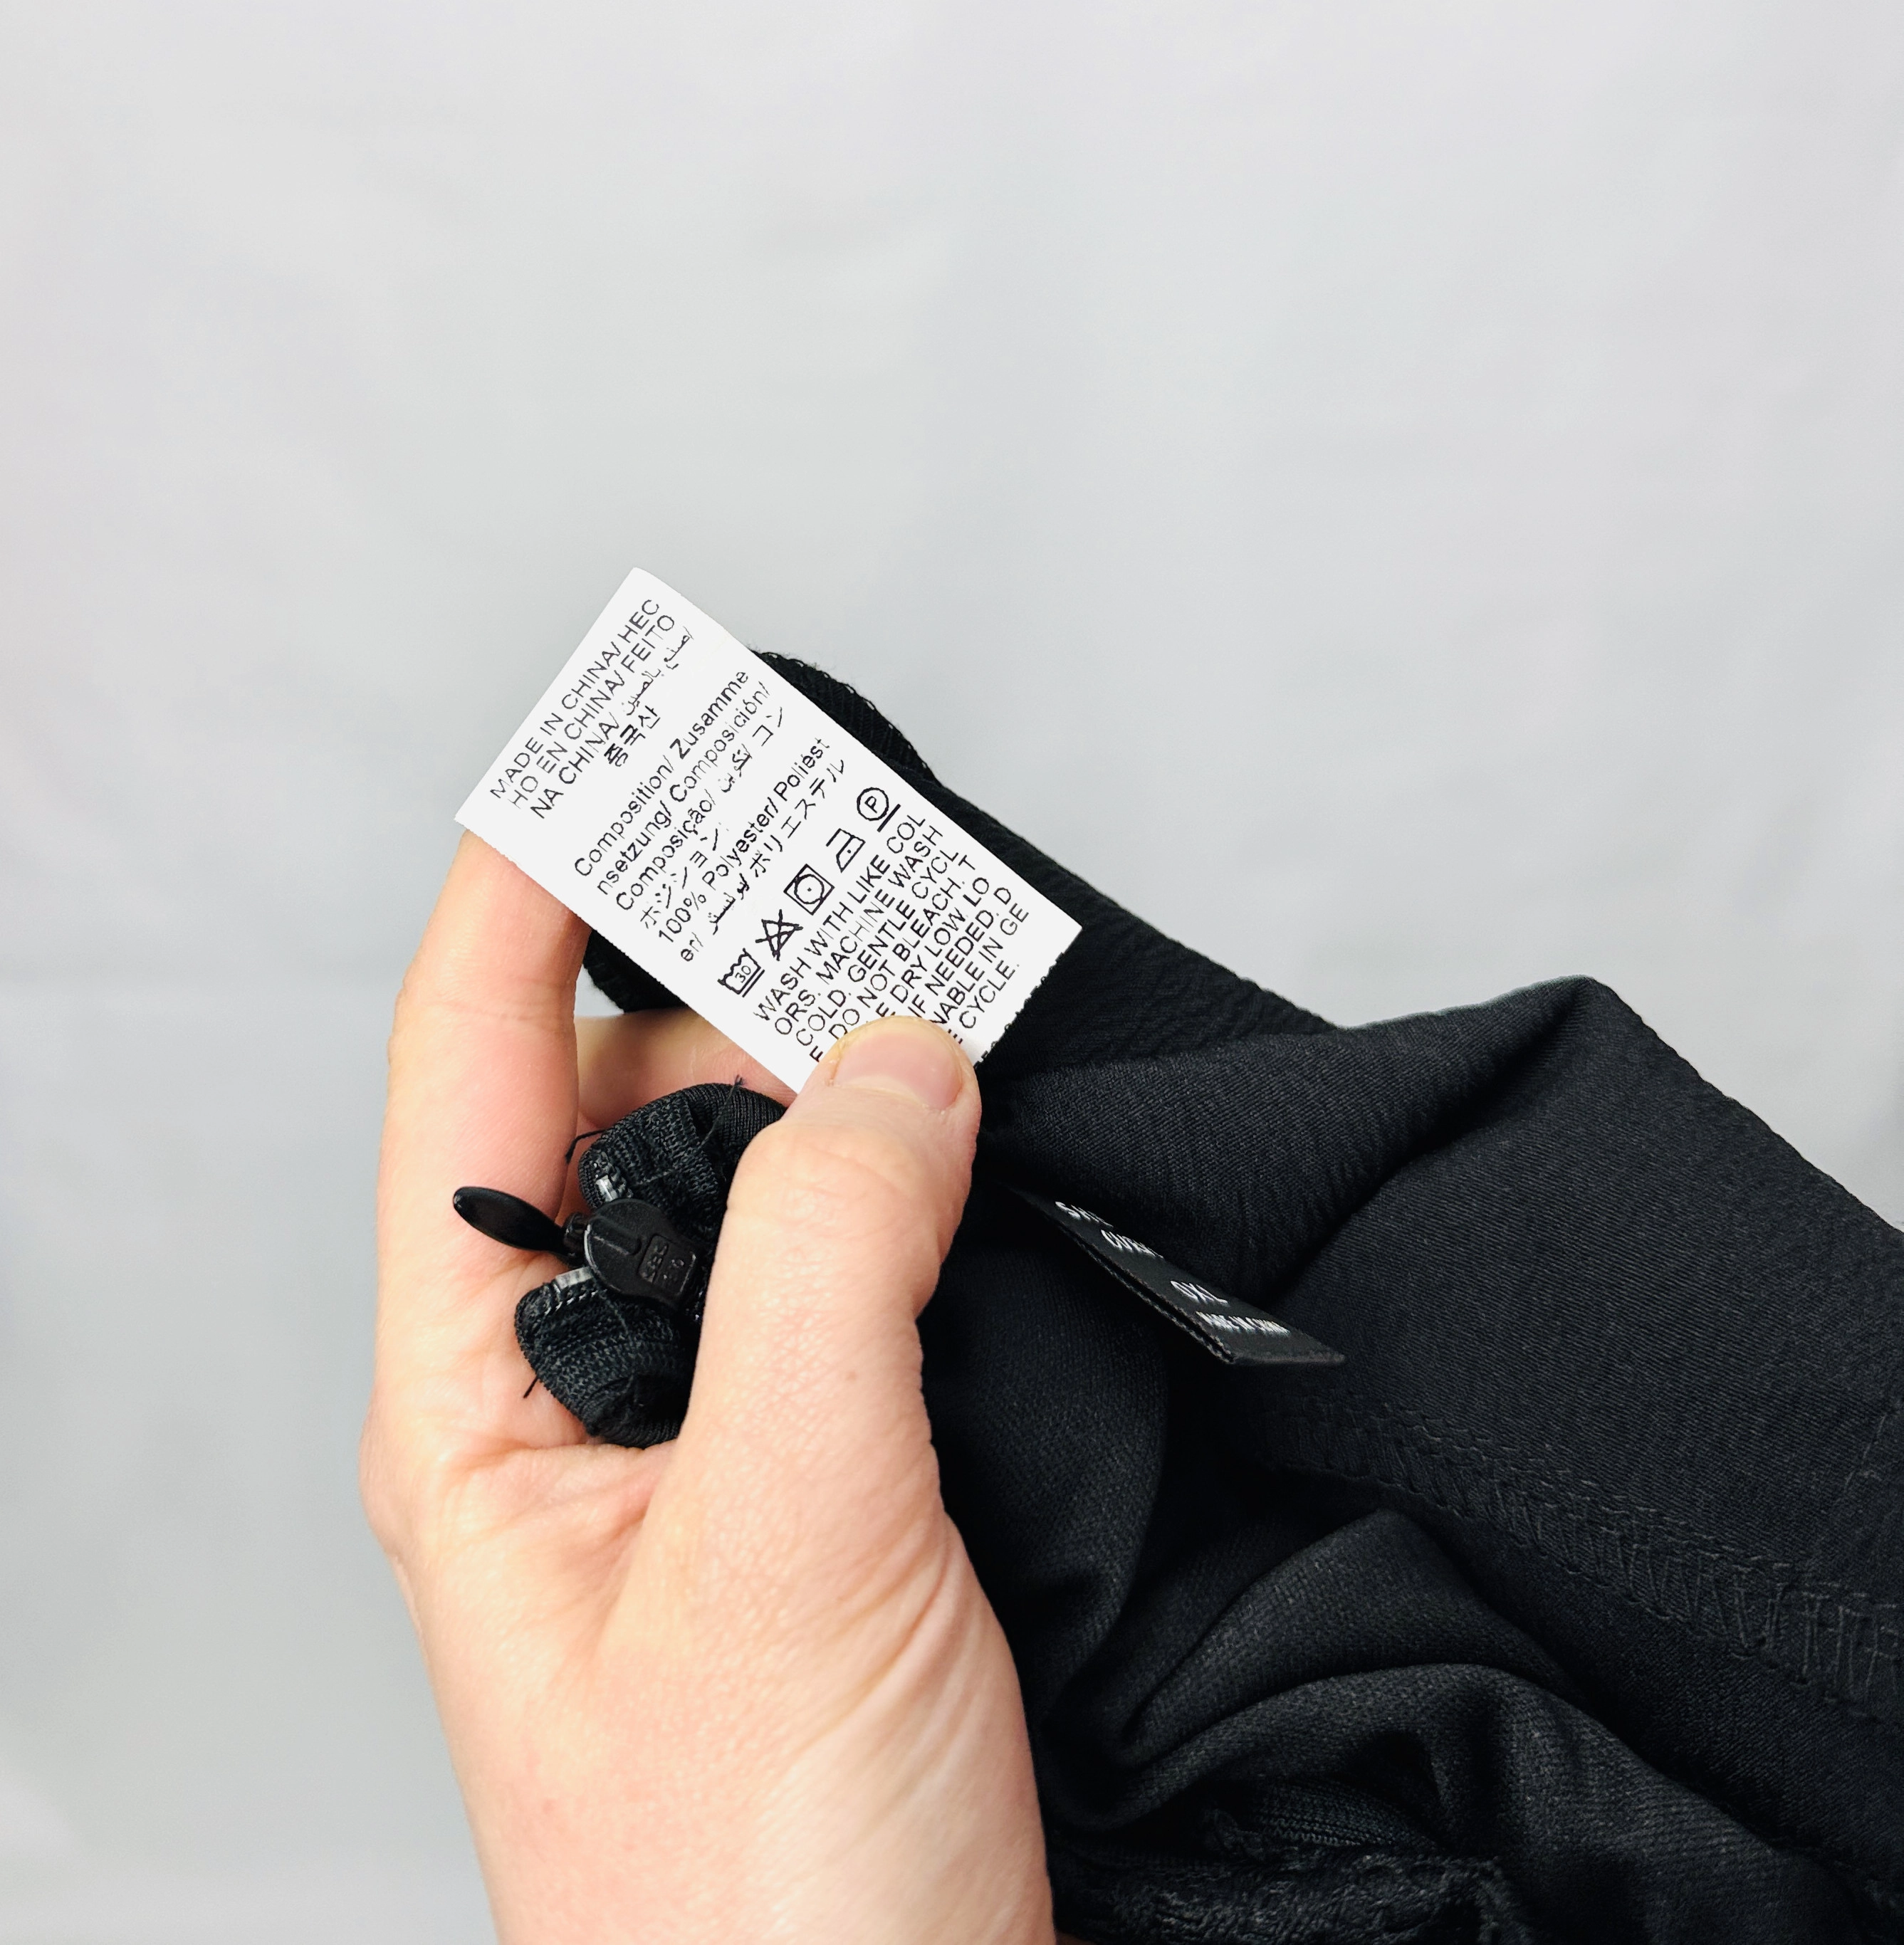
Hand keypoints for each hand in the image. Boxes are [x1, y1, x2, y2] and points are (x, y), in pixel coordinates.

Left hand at [363, 834, 1055, 1944]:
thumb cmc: (773, 1909)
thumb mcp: (778, 1548)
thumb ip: (822, 1274)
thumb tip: (892, 1061)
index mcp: (490, 1414)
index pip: (470, 1085)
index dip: (515, 905)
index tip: (592, 762)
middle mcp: (599, 1406)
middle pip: (630, 1109)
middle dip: (716, 966)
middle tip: (822, 839)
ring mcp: (735, 1440)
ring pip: (768, 1185)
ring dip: (843, 1072)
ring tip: (927, 960)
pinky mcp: (862, 1477)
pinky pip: (879, 1271)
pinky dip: (929, 1180)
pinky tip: (991, 1134)